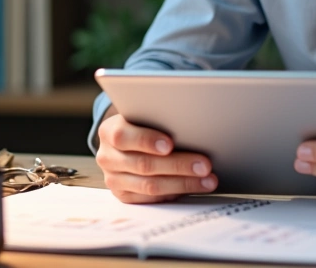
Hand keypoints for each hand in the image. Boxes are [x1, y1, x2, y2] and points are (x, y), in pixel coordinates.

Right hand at [96, 110, 218, 203]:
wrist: (126, 143)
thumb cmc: (143, 125)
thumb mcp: (145, 117)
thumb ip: (159, 121)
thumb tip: (194, 128)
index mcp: (109, 131)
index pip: (123, 136)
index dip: (146, 140)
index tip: (170, 144)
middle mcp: (107, 157)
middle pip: (143, 164)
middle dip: (178, 165)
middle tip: (205, 164)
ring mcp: (114, 179)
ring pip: (150, 185)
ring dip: (183, 183)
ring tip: (208, 180)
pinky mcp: (124, 196)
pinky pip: (151, 198)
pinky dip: (175, 193)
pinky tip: (194, 188)